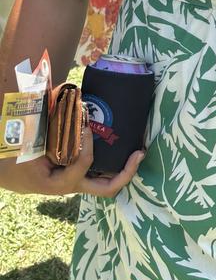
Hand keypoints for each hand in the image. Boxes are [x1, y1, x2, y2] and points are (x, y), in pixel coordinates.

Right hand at [0, 127, 143, 197]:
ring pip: (104, 182)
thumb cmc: (12, 156)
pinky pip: (96, 172)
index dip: (88, 144)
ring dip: (122, 168)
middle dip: (126, 171)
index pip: (83, 164)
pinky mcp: (74, 175)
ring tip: (136, 148)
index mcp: (55, 182)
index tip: (85, 126)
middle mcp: (69, 185)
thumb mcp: (25, 139)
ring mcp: (73, 182)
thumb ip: (44, 118)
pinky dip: (109, 160)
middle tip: (139, 152)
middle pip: (106, 188)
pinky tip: (117, 142)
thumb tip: (70, 91)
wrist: (2, 170)